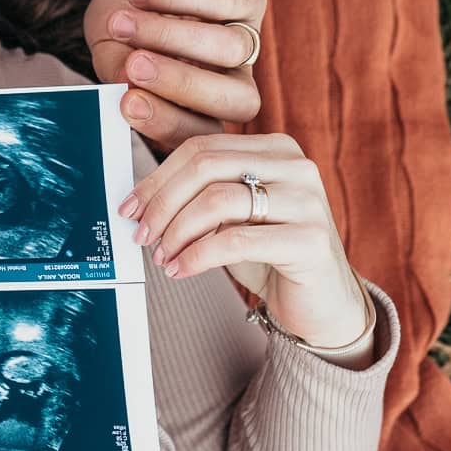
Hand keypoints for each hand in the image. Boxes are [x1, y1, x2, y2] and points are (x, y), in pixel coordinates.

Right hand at [87, 0, 265, 148]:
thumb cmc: (121, 21)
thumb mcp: (109, 52)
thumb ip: (117, 72)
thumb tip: (129, 83)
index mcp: (201, 107)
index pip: (202, 132)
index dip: (169, 123)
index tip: (126, 103)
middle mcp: (232, 78)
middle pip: (240, 101)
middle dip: (184, 85)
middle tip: (135, 64)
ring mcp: (246, 37)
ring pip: (231, 49)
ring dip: (170, 35)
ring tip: (123, 22)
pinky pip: (226, 2)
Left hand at [120, 133, 369, 348]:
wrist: (320, 303)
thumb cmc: (269, 254)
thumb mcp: (230, 216)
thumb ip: (198, 195)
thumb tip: (140, 198)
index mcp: (276, 148)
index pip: (202, 147)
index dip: (158, 178)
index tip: (130, 206)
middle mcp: (296, 166)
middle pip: (206, 167)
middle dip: (163, 203)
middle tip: (142, 234)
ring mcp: (308, 201)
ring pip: (217, 201)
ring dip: (177, 232)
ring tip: (162, 255)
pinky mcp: (310, 240)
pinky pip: (235, 240)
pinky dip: (197, 256)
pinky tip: (181, 270)